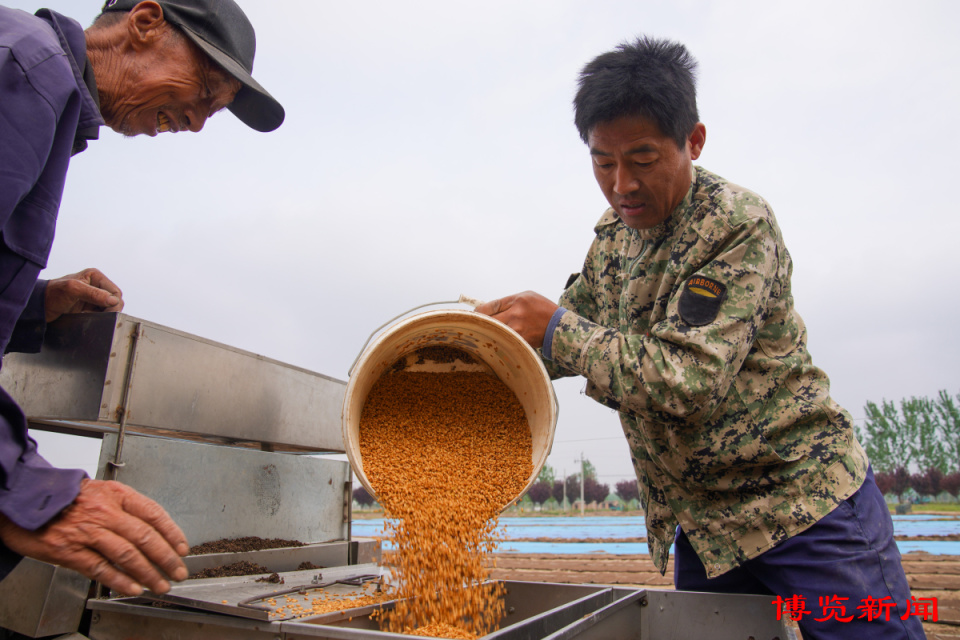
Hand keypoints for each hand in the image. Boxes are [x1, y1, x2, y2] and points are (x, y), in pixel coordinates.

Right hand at [0, 479, 188, 595]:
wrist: (27, 500)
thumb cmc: (66, 497)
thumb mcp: (100, 491)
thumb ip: (125, 507)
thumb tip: (152, 528)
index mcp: (116, 494)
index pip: (153, 513)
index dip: (172, 532)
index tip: (182, 548)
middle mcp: (105, 512)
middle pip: (145, 537)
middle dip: (166, 558)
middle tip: (178, 571)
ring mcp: (88, 532)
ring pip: (127, 554)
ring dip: (148, 572)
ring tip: (160, 584)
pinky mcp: (70, 551)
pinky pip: (101, 568)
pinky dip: (120, 580)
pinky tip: (133, 588)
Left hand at [44, 268, 123, 322]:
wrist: (39, 306)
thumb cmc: (52, 294)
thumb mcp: (73, 290)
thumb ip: (94, 294)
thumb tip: (113, 301)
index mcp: (95, 276)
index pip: (115, 291)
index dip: (114, 303)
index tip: (106, 313)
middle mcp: (96, 284)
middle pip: (115, 299)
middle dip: (109, 309)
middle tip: (98, 315)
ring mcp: (93, 296)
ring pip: (110, 307)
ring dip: (104, 314)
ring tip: (91, 316)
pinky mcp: (89, 306)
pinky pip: (102, 312)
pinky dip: (100, 316)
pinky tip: (90, 317)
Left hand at [475, 291, 558, 348]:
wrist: (559, 327)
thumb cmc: (543, 309)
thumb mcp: (527, 297)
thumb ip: (508, 302)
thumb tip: (489, 309)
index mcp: (517, 301)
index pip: (489, 306)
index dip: (478, 312)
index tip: (474, 315)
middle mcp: (515, 314)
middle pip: (487, 320)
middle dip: (479, 323)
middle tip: (475, 326)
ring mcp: (517, 329)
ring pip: (493, 332)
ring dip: (487, 333)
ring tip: (484, 334)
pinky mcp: (520, 341)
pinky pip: (503, 341)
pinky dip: (497, 341)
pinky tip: (496, 341)